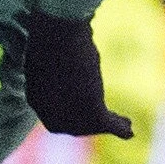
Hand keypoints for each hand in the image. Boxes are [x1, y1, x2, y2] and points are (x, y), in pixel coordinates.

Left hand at [17, 7, 132, 138]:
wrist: (58, 37)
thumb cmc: (51, 34)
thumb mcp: (50, 49)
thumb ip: (58, 58)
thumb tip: (72, 42)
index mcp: (34, 95)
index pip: (53, 113)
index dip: (70, 114)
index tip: (82, 111)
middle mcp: (49, 112)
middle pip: (73, 125)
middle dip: (89, 124)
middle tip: (106, 119)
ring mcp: (69, 115)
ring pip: (91, 124)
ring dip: (107, 124)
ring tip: (125, 121)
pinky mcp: (92, 112)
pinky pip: (107, 123)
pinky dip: (120, 128)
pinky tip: (129, 129)